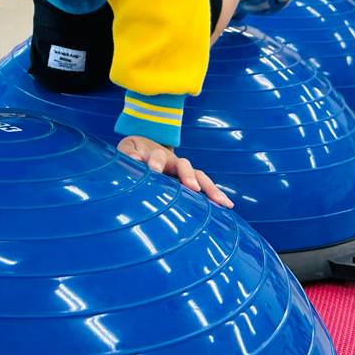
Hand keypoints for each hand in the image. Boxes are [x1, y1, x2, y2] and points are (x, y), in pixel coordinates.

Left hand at [117, 135, 233, 207]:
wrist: (144, 147)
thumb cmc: (134, 152)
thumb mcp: (127, 149)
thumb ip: (128, 153)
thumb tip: (135, 159)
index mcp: (155, 154)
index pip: (158, 155)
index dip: (156, 161)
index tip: (154, 169)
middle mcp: (172, 162)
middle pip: (184, 165)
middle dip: (188, 175)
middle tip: (193, 187)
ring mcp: (182, 172)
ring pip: (199, 176)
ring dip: (210, 187)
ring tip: (221, 201)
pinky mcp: (188, 181)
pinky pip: (204, 186)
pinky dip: (215, 194)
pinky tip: (227, 206)